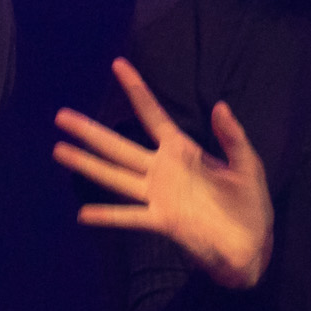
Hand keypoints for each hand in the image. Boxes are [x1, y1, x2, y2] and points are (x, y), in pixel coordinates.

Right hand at [55, 59, 272, 289]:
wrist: (251, 246)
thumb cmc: (249, 204)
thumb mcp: (246, 165)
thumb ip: (232, 137)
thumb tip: (219, 104)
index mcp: (182, 150)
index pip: (153, 114)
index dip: (136, 89)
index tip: (118, 65)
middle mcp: (162, 169)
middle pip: (119, 145)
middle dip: (90, 131)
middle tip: (61, 116)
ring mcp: (158, 195)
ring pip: (115, 176)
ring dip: (88, 165)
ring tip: (59, 151)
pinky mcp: (162, 221)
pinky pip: (130, 217)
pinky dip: (107, 216)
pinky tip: (83, 214)